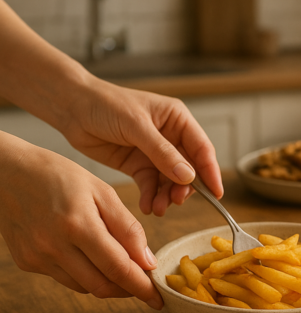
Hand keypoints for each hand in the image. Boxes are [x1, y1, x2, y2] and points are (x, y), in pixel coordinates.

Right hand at [0, 135, 162, 308]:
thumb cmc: (57, 175)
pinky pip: (65, 279)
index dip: (142, 287)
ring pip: (84, 287)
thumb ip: (127, 228)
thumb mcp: (102, 191)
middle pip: (102, 285)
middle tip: (145, 286)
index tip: (158, 299)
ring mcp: (37, 257)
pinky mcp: (27, 262)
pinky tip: (91, 258)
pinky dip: (85, 275)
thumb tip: (147, 262)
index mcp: (78, 224)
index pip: (118, 268)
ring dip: (108, 284)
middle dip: (128, 290)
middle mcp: (54, 246)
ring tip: (122, 269)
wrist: (6, 171)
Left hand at [55, 75, 223, 215]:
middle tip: (176, 202)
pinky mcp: (138, 165)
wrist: (71, 107)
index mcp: (177, 119)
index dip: (210, 171)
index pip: (202, 148)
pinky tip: (146, 205)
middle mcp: (170, 137)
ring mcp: (154, 153)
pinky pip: (150, 185)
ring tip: (157, 207)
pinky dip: (150, 196)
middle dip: (184, 188)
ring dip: (166, 196)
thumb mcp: (136, 126)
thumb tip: (188, 176)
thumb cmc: (105, 104)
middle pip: (188, 169)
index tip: (216, 193)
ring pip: (170, 180)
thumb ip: (162, 152)